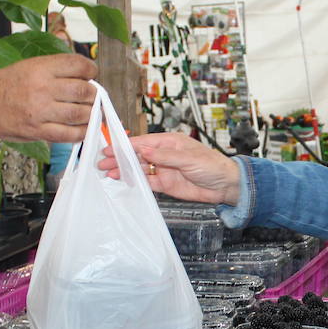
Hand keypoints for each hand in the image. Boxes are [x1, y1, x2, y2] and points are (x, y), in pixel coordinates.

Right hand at [0, 53, 97, 141]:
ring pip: (81, 113)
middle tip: (91, 96)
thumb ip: (55, 69)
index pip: (78, 65)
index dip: (91, 70)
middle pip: (84, 91)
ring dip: (91, 113)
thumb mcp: (29, 66)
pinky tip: (83, 128)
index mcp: (40, 68)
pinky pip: (70, 134)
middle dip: (94, 94)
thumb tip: (85, 74)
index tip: (91, 74)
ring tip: (90, 112)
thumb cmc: (5, 85)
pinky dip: (82, 132)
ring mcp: (40, 112)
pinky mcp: (38, 131)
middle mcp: (42, 88)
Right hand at [97, 132, 241, 204]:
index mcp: (169, 142)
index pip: (142, 142)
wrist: (225, 186)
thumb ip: (165, 156)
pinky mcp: (165, 184)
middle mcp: (163, 155)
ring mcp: (163, 170)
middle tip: (102, 162)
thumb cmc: (212, 166)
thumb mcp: (189, 158)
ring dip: (123, 170)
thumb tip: (144, 150)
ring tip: (107, 173)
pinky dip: (134, 182)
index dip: (125, 146)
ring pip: (139, 169)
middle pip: (137, 155)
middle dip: (119, 158)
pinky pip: (146, 182)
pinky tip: (122, 181)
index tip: (110, 148)